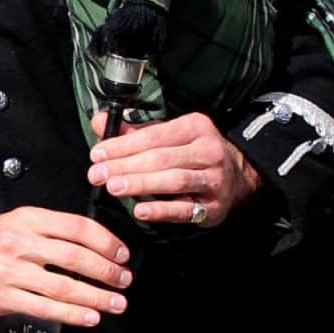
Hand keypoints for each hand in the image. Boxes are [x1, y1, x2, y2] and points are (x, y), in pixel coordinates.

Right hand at [0, 208, 132, 326]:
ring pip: (63, 287)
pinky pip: (45, 308)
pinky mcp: (5, 298)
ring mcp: (11, 272)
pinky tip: (89, 317)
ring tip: (115, 303)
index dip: (105, 242)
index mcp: (29, 219)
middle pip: (74, 257)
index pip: (77, 227)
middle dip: (106, 271)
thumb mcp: (20, 222)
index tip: (122, 254)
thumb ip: (54, 230)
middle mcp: (20, 244)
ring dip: (95, 297)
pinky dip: (72, 315)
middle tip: (124, 280)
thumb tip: (98, 245)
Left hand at [87, 110, 262, 227]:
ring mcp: (214, 179)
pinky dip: (161, 210)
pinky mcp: (214, 207)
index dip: (123, 145)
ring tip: (113, 188)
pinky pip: (185, 209)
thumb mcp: (166, 136)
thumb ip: (132, 132)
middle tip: (96, 174)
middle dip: (125, 166)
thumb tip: (98, 122)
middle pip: (161, 158)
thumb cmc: (190, 154)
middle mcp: (208, 151)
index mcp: (194, 127)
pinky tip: (140, 210)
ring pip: (174, 181)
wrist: (236, 177)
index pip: (154, 135)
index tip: (97, 154)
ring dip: (141, 184)